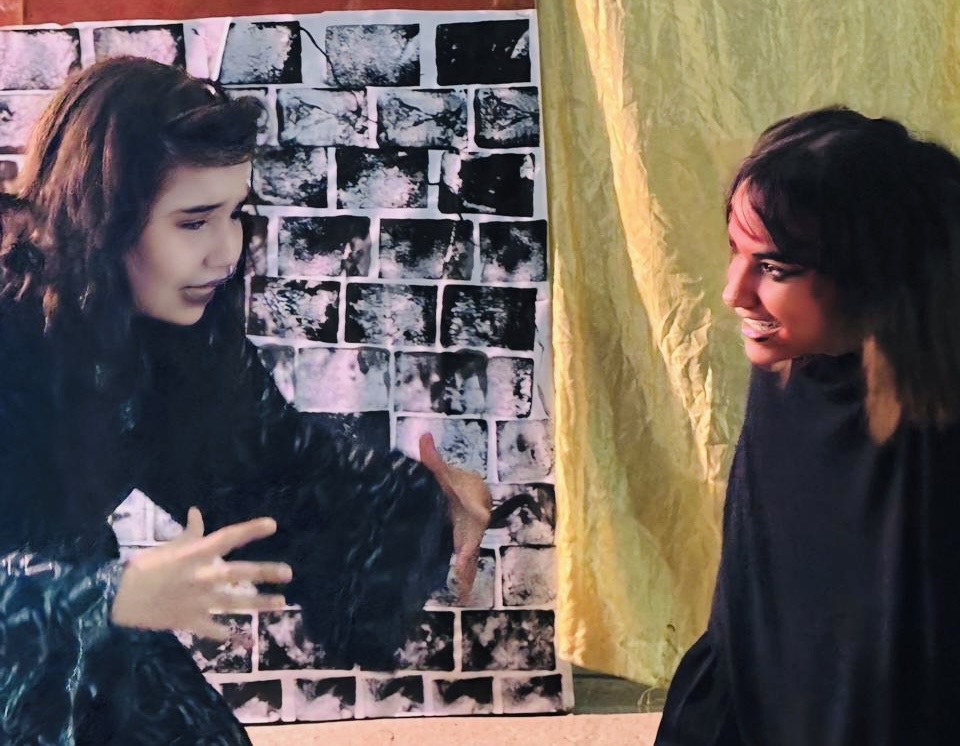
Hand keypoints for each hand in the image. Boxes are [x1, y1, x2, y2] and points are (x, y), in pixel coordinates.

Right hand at [111, 507, 291, 640]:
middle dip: (264, 573)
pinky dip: (234, 638)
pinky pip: (216, 632)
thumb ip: (189, 534)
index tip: (273, 525)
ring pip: (235, 602)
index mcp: (195, 554)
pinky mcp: (191, 622)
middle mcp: (201, 577)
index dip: (250, 530)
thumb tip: (197, 512)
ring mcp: (198, 601)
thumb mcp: (167, 547)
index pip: (228, 538)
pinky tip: (251, 643)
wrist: (116, 600)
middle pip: (239, 573)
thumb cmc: (143, 569)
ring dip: (259, 603)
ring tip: (281, 602)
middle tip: (288, 573)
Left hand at [418, 433, 490, 599]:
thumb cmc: (455, 483)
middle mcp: (475, 522)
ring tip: (465, 589)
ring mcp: (471, 537)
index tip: (480, 515)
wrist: (468, 495)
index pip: (477, 506)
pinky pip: (467, 564)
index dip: (479, 509)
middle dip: (470, 550)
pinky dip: (467, 578)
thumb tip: (423, 436)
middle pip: (475, 537)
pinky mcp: (465, 547)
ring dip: (469, 571)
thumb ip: (433, 458)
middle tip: (462, 563)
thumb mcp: (443, 472)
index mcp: (472, 502)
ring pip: (473, 555)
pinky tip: (464, 595)